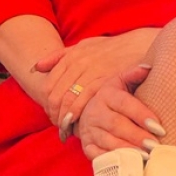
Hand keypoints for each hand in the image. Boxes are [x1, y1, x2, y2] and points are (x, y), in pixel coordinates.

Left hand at [32, 29, 157, 128]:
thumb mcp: (84, 45)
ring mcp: (92, 73)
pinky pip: (86, 102)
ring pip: (69, 101)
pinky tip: (80, 125)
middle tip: (58, 126)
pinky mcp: (106, 83)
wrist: (139, 45)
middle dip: (54, 114)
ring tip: (67, 130)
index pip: (49, 85)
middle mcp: (79, 64)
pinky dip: (80, 116)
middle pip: (56, 96)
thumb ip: (59, 56)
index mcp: (71, 57)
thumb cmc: (111, 48)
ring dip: (65, 119)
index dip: (47, 104)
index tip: (52, 114)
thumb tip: (36, 67)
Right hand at [74, 66, 165, 160]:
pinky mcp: (87, 147)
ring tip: (147, 156)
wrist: (89, 113)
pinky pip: (99, 156)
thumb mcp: (122, 83)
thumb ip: (134, 75)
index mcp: (106, 94)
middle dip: (137, 136)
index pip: (124, 104)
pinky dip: (114, 161)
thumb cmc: (115, 99)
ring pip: (108, 142)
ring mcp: (89, 131)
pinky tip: (129, 164)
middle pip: (116, 125)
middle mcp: (95, 112)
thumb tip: (149, 67)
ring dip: (128, 151)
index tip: (159, 127)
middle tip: (155, 145)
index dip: (141, 115)